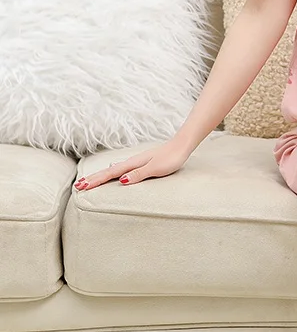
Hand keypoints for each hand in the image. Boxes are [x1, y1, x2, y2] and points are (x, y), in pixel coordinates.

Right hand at [73, 138, 192, 190]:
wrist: (183, 145)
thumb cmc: (171, 158)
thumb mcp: (156, 168)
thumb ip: (139, 174)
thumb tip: (122, 180)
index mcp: (134, 164)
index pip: (111, 174)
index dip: (96, 181)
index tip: (81, 186)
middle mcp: (133, 162)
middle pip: (110, 171)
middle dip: (94, 179)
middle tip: (78, 186)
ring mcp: (138, 161)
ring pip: (115, 170)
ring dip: (102, 176)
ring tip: (91, 180)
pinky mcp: (144, 162)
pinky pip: (123, 169)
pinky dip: (114, 172)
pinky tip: (115, 172)